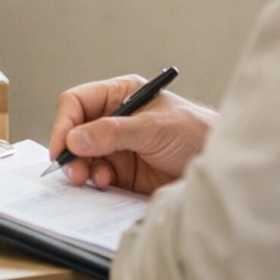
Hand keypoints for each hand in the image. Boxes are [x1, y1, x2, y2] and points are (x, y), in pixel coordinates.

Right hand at [48, 75, 217, 194]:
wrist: (217, 164)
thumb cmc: (195, 132)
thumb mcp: (153, 128)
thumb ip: (113, 132)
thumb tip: (76, 139)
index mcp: (120, 95)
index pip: (78, 103)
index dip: (65, 123)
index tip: (62, 146)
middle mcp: (114, 119)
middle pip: (75, 131)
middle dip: (71, 150)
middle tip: (73, 170)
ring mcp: (117, 146)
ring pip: (82, 156)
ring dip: (81, 168)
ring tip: (90, 179)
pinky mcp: (122, 172)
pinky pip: (95, 175)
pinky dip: (94, 181)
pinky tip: (106, 183)